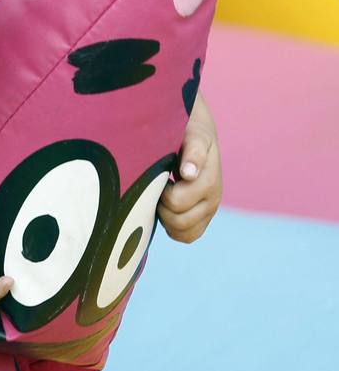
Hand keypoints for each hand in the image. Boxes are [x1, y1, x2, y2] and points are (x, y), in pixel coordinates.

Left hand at [158, 91, 221, 242]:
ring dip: (167, 219)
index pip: (176, 202)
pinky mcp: (204, 217)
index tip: (159, 178)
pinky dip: (173, 228)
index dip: (161, 195)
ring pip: (183, 233)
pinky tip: (166, 209)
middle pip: (177, 220)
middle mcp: (213, 198)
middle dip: (161, 206)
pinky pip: (187, 237)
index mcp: (208, 179)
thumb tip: (189, 173)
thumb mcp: (191, 134)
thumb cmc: (187, 133)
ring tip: (161, 197)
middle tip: (156, 187)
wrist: (197, 136)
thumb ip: (192, 152)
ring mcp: (209, 209)